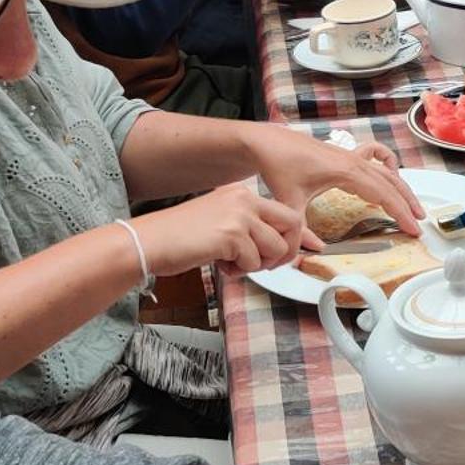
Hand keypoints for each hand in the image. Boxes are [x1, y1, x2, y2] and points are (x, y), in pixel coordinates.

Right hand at [131, 182, 319, 276]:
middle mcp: (244, 198)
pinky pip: (253, 261)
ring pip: (275, 248)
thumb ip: (252, 231)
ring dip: (258, 264)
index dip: (303, 234)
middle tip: (265, 265)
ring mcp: (239, 215)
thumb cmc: (181, 239)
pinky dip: (239, 271)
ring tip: (232, 263)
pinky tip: (219, 264)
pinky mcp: (231, 234)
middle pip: (292, 225)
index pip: (286, 212)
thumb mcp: (222, 226)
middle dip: (286, 252)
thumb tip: (285, 246)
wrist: (148, 242)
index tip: (315, 247)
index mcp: (242, 193)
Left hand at [243, 130, 422, 235]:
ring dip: (402, 189)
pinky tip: (390, 176)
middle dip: (407, 205)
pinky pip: (375, 155)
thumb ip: (301, 230)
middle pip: (391, 183)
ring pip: (387, 172)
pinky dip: (387, 164)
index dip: (400, 213)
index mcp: (347, 172)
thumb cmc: (277, 167)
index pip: (383, 194)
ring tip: (413, 208)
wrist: (266, 142)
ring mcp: (351, 155)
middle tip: (419, 226)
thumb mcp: (289, 202)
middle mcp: (354, 161)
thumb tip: (315, 250)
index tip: (412, 230)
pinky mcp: (345, 154)